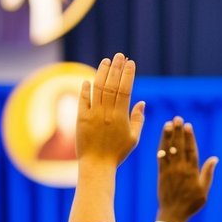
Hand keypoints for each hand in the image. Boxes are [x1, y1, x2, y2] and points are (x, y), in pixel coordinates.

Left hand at [76, 53, 144, 167]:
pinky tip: (88, 80)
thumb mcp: (134, 138)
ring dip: (102, 73)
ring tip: (106, 61)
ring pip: (98, 89)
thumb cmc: (117, 153)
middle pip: (112, 85)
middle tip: (120, 55)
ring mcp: (92, 114)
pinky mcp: (81, 118)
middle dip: (116, 68)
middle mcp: (106, 112)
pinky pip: (83, 100)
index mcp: (120, 116)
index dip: (128, 74)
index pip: (125, 89)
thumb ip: (138, 119)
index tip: (131, 62)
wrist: (97, 165)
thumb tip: (141, 102)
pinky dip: (85, 89)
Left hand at [156, 115, 217, 221]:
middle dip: (178, 132)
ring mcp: (169, 171)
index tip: (188, 126)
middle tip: (177, 118)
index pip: (191, 151)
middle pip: (179, 147)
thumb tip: (214, 158)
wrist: (173, 214)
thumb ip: (208, 173)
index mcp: (192, 172)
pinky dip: (161, 147)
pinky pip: (160, 157)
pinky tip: (162, 138)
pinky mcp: (161, 174)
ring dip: (168, 136)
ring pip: (168, 150)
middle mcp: (180, 169)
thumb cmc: (191, 204)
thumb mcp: (204, 190)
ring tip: (168, 124)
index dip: (189, 137)